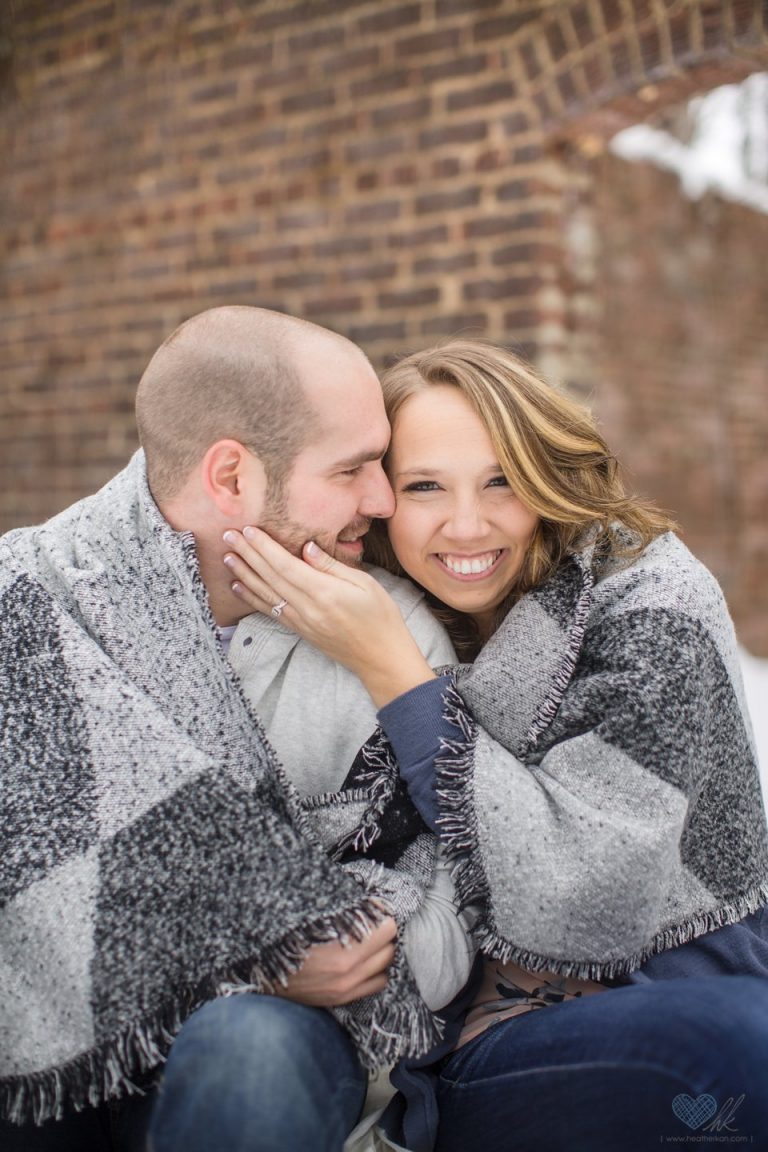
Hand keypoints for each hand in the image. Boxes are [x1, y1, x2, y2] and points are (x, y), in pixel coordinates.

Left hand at [222, 527, 435, 706]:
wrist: (381, 658)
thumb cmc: (380, 617)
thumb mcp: (365, 584)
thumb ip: (332, 566)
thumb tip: (306, 547)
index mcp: (324, 593)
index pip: (286, 566)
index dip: (265, 548)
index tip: (249, 530)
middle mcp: (307, 608)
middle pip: (270, 577)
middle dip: (248, 554)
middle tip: (228, 536)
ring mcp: (301, 622)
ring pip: (265, 594)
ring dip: (244, 574)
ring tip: (227, 556)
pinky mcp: (299, 631)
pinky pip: (270, 611)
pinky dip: (252, 598)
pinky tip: (238, 586)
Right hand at [275, 916, 397, 1006]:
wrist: (264, 969)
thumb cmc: (286, 935)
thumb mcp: (314, 913)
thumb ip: (346, 908)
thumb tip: (373, 903)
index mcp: (342, 948)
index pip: (387, 929)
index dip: (383, 916)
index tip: (376, 910)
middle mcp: (348, 972)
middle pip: (389, 949)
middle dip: (384, 935)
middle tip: (374, 925)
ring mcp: (345, 988)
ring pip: (386, 968)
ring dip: (382, 955)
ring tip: (370, 944)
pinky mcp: (341, 999)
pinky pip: (376, 985)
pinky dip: (375, 973)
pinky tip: (364, 962)